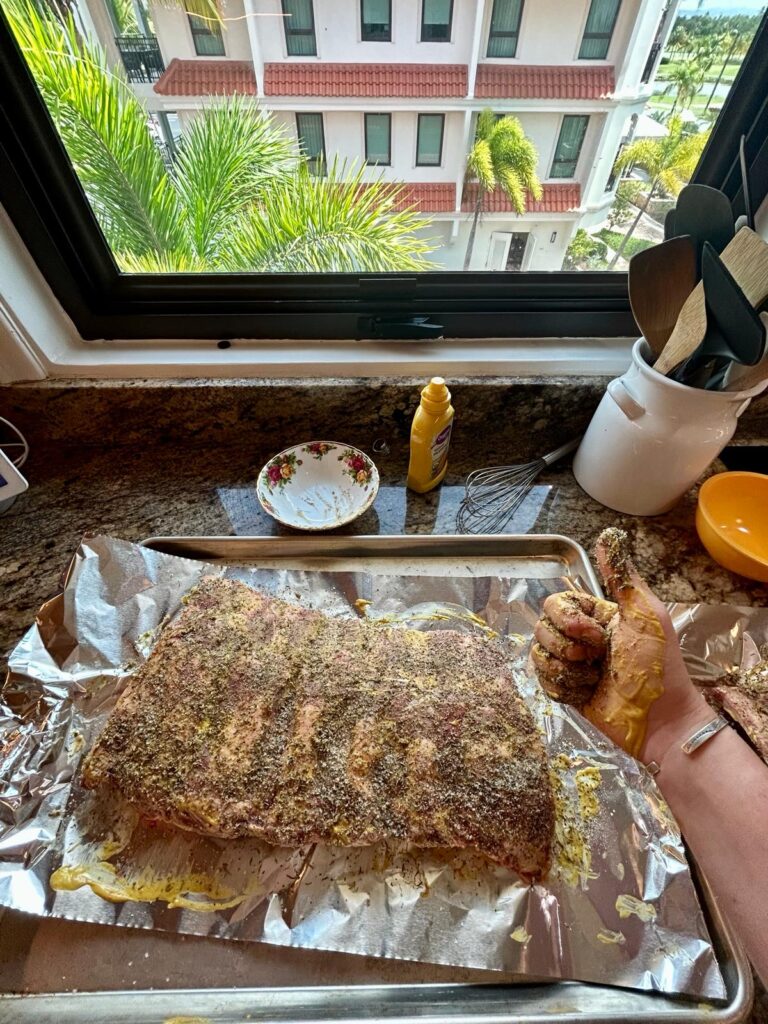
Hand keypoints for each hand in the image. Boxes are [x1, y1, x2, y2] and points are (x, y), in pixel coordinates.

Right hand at [532, 528, 710, 762]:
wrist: (661, 720)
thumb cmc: (659, 667)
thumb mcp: (645, 615)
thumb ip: (622, 577)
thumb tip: (609, 535)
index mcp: (596, 616)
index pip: (556, 604)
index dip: (569, 620)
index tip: (597, 635)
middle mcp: (581, 637)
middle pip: (542, 628)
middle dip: (566, 646)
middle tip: (597, 658)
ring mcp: (572, 665)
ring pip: (538, 655)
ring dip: (567, 669)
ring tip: (594, 678)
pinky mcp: (567, 690)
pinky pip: (543, 681)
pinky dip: (565, 688)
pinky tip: (588, 693)